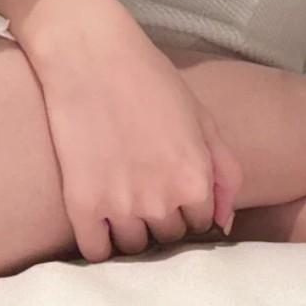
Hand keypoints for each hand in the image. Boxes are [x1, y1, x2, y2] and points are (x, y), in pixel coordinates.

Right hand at [30, 11, 242, 263]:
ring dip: (131, 229)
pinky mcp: (82, 205)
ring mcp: (120, 206)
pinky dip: (98, 243)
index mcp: (195, 179)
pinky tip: (98, 217)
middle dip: (162, 217)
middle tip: (145, 186)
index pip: (201, 224)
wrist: (90, 54)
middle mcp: (162, 200)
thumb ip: (223, 172)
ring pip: (133, 246)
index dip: (188, 206)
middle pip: (168, 238)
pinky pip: (95, 252)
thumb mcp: (200, 116)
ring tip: (121, 196)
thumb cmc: (149, 77)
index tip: (172, 188)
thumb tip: (224, 223)